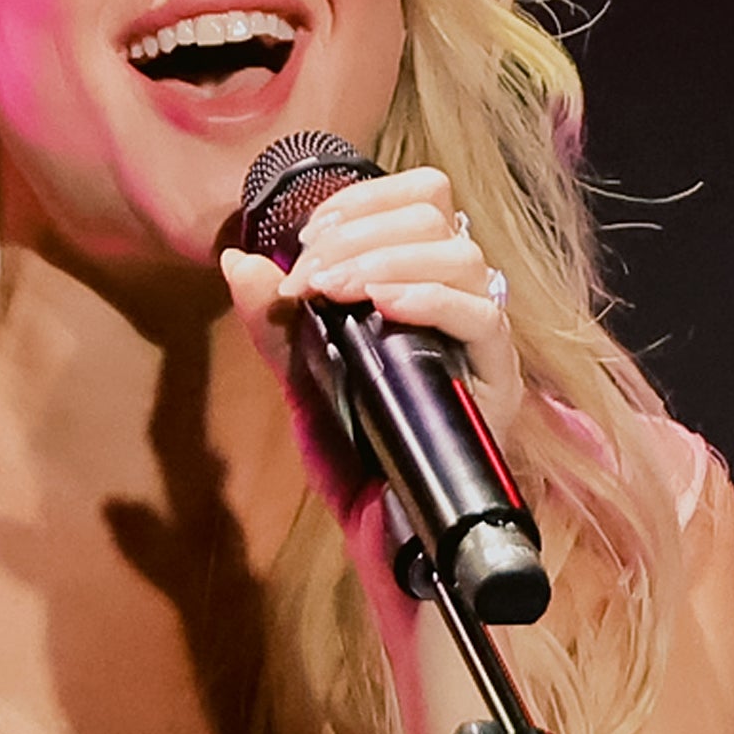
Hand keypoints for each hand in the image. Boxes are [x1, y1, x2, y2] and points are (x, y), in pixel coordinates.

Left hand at [218, 161, 525, 526]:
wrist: (384, 535)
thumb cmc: (356, 455)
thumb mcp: (302, 380)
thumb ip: (273, 323)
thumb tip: (237, 259)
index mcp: (420, 285)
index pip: (421, 198)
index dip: (366, 199)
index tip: (311, 234)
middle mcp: (458, 303)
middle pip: (437, 217)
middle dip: (361, 233)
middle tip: (312, 274)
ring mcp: (481, 342)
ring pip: (464, 258)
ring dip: (387, 259)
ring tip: (339, 289)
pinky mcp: (496, 383)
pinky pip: (483, 318)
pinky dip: (430, 300)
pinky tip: (384, 307)